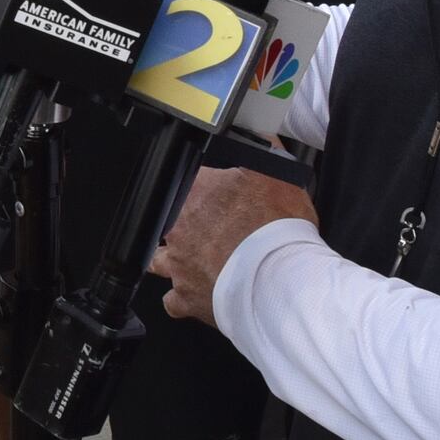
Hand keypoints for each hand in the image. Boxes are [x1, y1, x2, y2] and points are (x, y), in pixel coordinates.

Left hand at [147, 168, 319, 324]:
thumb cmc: (278, 230)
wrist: (278, 279)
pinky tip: (194, 295)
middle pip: (166, 220)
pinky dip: (182, 299)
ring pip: (158, 260)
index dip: (199, 188)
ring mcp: (178, 263)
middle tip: (207, 230)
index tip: (210, 196)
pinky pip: (172, 300)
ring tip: (193, 261)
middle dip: (182, 225)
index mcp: (196, 191)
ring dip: (173, 260)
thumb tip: (265, 139)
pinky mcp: (185, 297)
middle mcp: (178, 227)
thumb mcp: (280, 179)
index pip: (184, 179)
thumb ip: (266, 155)